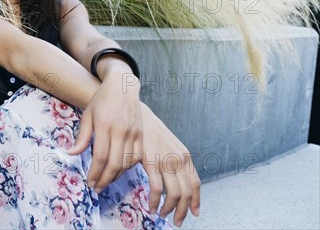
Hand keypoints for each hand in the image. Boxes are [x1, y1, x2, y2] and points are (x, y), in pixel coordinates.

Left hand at [67, 76, 142, 192]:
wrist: (123, 86)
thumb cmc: (101, 100)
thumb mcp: (88, 115)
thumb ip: (82, 136)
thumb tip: (71, 154)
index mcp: (104, 125)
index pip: (100, 156)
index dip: (95, 173)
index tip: (90, 182)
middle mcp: (120, 130)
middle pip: (114, 163)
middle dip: (105, 180)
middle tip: (97, 188)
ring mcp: (133, 132)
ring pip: (126, 162)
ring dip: (116, 176)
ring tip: (106, 181)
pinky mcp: (141, 134)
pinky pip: (136, 156)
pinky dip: (127, 167)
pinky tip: (118, 170)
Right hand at [140, 102, 200, 226]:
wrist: (138, 115)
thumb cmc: (151, 131)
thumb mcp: (169, 145)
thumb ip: (175, 162)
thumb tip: (177, 181)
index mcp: (185, 156)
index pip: (196, 184)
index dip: (195, 202)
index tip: (193, 213)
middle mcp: (178, 160)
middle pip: (187, 193)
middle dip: (182, 212)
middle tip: (176, 221)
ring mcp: (165, 161)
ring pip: (174, 195)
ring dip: (168, 209)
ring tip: (161, 214)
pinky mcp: (151, 162)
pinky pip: (156, 189)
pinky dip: (154, 201)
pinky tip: (150, 206)